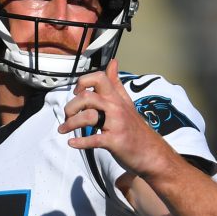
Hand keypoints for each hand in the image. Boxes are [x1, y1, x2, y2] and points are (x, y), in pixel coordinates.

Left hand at [58, 59, 174, 178]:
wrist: (152, 153)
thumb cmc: (135, 129)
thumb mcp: (126, 102)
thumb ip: (116, 83)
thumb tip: (112, 63)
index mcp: (116, 98)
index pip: (99, 78)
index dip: (82, 82)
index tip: (76, 92)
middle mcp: (116, 108)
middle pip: (87, 96)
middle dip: (71, 106)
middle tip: (67, 115)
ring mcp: (116, 124)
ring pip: (87, 116)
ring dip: (70, 123)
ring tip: (64, 129)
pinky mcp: (115, 141)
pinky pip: (93, 139)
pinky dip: (80, 142)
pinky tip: (72, 142)